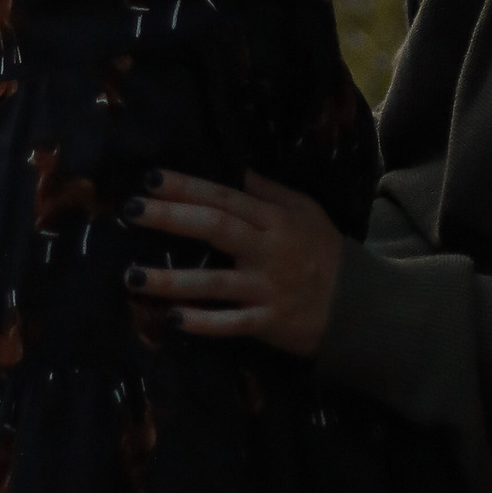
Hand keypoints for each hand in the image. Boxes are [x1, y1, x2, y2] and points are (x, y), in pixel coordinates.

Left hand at [123, 170, 346, 355]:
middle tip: (132, 210)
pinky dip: (203, 323)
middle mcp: (268, 250)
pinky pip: (231, 324)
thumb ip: (268, 191)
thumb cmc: (324, 252)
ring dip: (172, 280)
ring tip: (132, 276)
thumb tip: (234, 167)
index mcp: (275, 219)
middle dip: (171, 218)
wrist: (359, 305)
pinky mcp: (268, 323)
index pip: (225, 197)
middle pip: (216, 229)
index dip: (188, 187)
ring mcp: (267, 288)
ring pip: (214, 283)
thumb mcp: (305, 210)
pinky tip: (173, 319)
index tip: (150, 178)